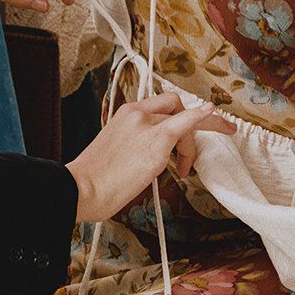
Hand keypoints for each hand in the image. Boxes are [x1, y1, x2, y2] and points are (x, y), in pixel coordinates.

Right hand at [68, 91, 235, 222]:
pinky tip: (213, 112)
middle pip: (175, 108)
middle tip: (194, 154)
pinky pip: (185, 122)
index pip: (160, 106)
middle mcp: (137, 113)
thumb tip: (152, 156)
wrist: (81, 188)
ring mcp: (146, 124)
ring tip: (184, 170)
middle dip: (192, 126)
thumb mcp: (115, 152)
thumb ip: (135, 145)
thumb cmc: (93, 181)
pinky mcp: (155, 140)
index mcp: (125, 114)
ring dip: (190, 145)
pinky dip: (201, 117)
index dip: (177, 118)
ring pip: (184, 122)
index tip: (184, 135)